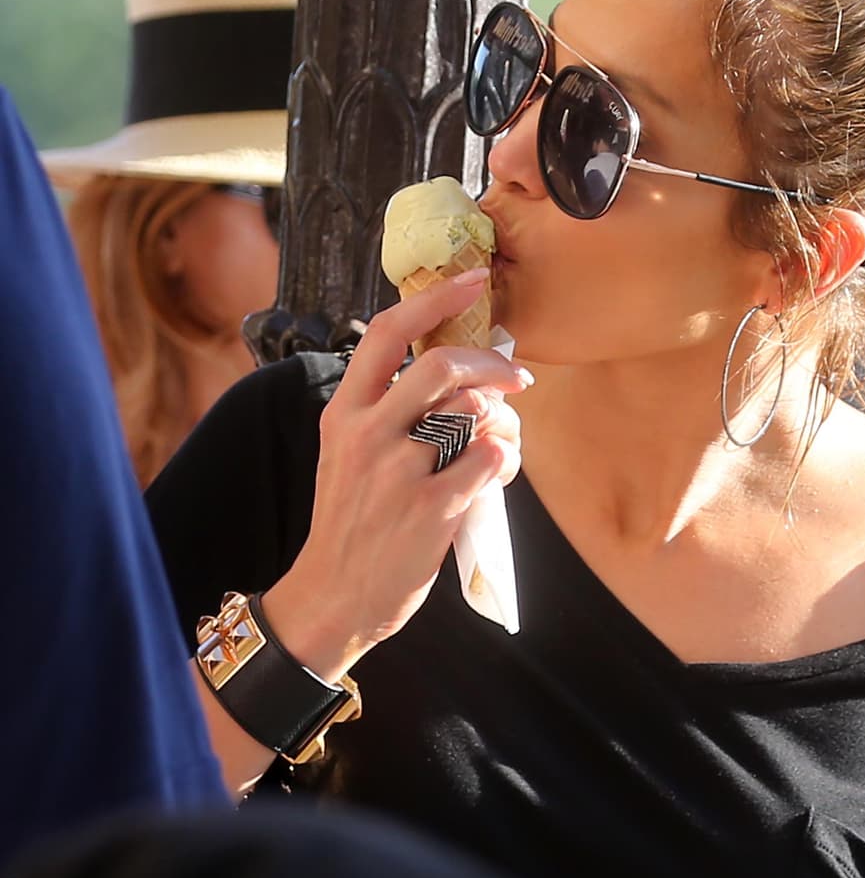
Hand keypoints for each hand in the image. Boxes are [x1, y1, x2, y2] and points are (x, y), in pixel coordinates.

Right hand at [263, 271, 528, 678]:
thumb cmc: (352, 523)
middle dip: (492, 364)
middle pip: (442, 365)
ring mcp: (398, 472)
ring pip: (473, 412)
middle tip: (516, 380)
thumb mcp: (348, 454)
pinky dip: (509, 457)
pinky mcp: (430, 509)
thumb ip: (387, 410)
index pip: (386, 333)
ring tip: (502, 442)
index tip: (475, 279)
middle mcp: (366, 434)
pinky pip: (492, 458)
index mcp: (343, 412)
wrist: (334, 597)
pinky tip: (500, 472)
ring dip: (504, 421)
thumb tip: (459, 369)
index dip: (436, 297)